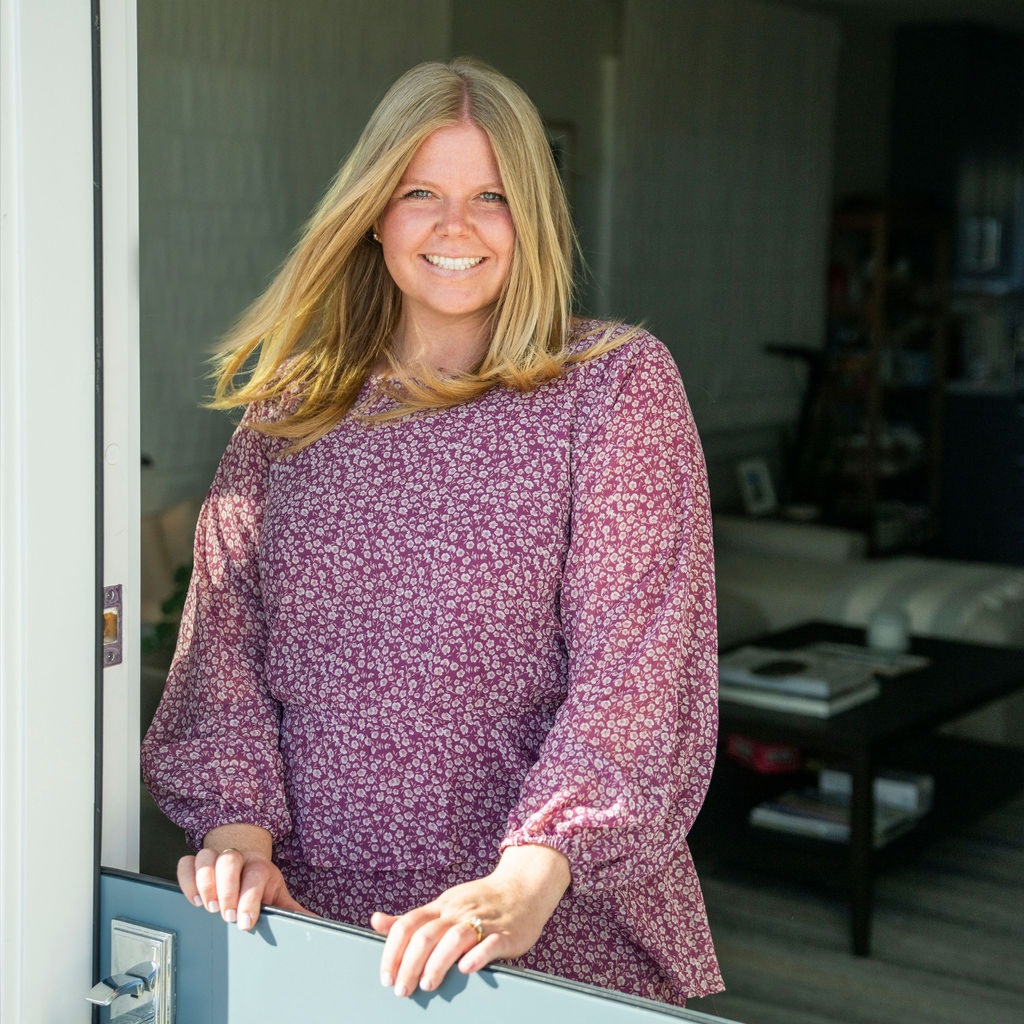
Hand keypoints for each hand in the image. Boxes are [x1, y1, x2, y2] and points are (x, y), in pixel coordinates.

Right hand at [177, 823, 314, 930]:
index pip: (255, 875)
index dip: (249, 899)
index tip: (245, 922)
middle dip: (226, 889)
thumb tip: (317, 925)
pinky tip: (193, 899)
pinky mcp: (198, 863)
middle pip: (229, 860)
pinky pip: (186, 862)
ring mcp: (217, 857)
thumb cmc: (263, 886)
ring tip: (208, 906)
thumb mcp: (279, 897)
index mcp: (261, 866)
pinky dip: (186, 879)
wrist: (248, 866)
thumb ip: (293, 911)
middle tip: (226, 914)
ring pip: (205, 856)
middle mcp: (239, 858)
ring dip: (205, 883)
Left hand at [370, 844, 569, 996]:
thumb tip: (376, 921)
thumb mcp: (443, 905)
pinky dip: (477, 956)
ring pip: (454, 939)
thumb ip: (411, 919)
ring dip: (437, 963)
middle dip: (409, 965)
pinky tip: (466, 969)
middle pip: (426, 935)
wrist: (524, 886)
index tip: (386, 977)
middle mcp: (458, 912)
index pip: (408, 925)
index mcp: (441, 907)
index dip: (393, 952)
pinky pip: (489, 944)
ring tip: (427, 985)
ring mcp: (482, 922)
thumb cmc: (479, 901)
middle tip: (402, 990)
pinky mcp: (505, 934)